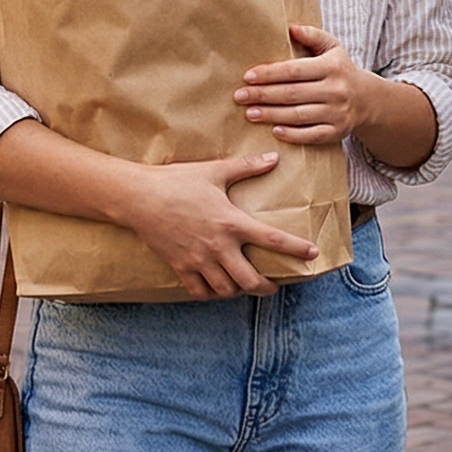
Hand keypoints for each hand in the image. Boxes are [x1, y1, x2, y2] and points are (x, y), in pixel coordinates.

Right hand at [111, 151, 319, 298]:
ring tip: (244, 283)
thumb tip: (273, 158)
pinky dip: (210, 292)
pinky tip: (215, 286)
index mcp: (231, 222)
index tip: (312, 255)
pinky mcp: (181, 267)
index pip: (272, 240)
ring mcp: (199, 260)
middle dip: (267, 287)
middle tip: (274, 284)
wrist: (138, 198)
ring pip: (226, 290)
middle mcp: (218, 247)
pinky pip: (200, 291)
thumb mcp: (214, 171)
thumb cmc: (177, 181)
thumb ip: (246, 167)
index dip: (296, 249)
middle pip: (250, 281)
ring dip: (239, 290)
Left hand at [236, 25, 370, 144]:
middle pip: (292, 94)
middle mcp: (336, 90)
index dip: (270, 74)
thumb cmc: (340, 70)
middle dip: (263, 95)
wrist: (368, 99)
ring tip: (250, 113)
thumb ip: (312, 35)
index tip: (247, 76)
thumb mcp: (332, 47)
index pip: (294, 70)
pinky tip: (274, 131)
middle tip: (239, 96)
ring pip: (299, 115)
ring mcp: (337, 113)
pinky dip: (292, 135)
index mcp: (332, 67)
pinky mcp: (338, 132)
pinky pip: (311, 135)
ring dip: (272, 115)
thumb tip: (290, 28)